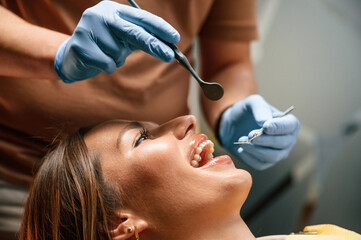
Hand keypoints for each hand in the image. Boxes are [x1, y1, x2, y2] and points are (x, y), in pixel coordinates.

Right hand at [54, 1, 179, 82]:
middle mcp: (100, 14)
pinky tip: (98, 62)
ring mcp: (87, 27)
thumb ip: (141, 39)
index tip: (175, 37)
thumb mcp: (123, 39)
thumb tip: (169, 47)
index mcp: (114, 10)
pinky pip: (107, 63)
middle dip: (154, 45)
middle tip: (170, 56)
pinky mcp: (80, 44)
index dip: (159, 27)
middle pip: (133, 31)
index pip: (141, 17)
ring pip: (119, 52)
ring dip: (117, 59)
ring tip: (106, 55)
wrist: (71, 57)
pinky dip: (108, 67)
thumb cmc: (103, 47)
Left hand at [218, 95, 299, 169]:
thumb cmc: (247, 112)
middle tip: (250, 134)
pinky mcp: (265, 163)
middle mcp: (288, 140)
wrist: (232, 125)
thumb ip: (260, 108)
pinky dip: (248, 157)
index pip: (291, 126)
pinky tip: (240, 148)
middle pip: (282, 143)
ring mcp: (278, 153)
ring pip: (272, 156)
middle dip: (265, 140)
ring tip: (242, 139)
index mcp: (289, 123)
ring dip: (255, 149)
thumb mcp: (252, 103)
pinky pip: (259, 164)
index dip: (279, 127)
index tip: (265, 126)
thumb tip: (264, 123)